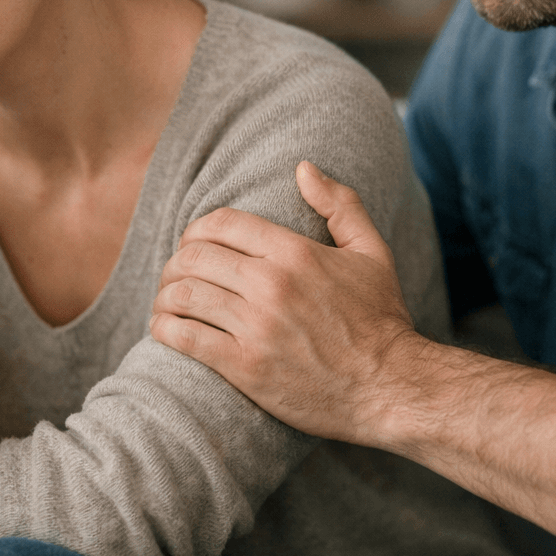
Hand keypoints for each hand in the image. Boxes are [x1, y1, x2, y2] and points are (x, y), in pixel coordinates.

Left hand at [150, 161, 427, 444]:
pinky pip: (185, 337)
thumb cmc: (381, 319)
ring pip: (183, 294)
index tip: (196, 242)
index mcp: (296, 252)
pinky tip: (167, 327)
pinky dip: (165, 327)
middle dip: (177, 260)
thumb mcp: (372, 251)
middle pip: (194, 256)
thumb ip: (340, 204)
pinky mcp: (246, 368)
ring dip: (166, 294)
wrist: (390, 387)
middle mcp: (272, 285)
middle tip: (178, 273)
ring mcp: (256, 327)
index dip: (198, 228)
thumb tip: (303, 168)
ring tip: (168, 300)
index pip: (222, 223)